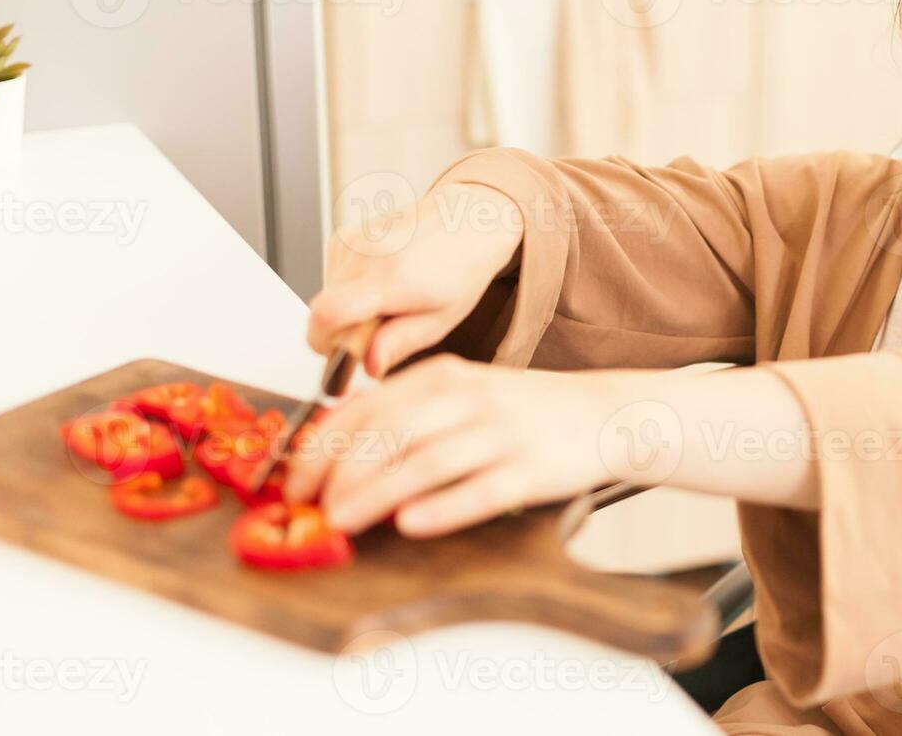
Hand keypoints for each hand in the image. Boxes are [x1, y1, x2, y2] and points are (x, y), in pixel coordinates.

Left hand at [283, 354, 635, 536]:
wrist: (604, 414)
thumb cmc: (525, 410)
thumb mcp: (464, 392)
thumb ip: (409, 412)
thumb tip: (341, 451)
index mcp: (445, 376)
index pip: (369, 406)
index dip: (326, 445)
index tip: (297, 478)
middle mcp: (470, 399)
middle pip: (391, 433)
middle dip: (341, 472)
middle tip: (312, 507)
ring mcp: (503, 433)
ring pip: (426, 463)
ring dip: (376, 494)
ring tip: (344, 520)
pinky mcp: (530, 470)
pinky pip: (479, 491)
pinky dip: (441, 509)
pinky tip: (410, 525)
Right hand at [307, 181, 523, 377]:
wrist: (465, 221)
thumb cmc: (459, 268)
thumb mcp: (441, 319)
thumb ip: (400, 344)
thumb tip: (369, 365)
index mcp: (391, 279)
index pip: (327, 315)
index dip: (323, 344)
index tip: (342, 355)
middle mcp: (364, 255)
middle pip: (323, 312)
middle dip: (346, 331)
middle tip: (384, 325)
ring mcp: (351, 241)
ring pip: (327, 296)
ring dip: (350, 309)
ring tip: (390, 298)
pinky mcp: (343, 236)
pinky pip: (332, 278)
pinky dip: (350, 288)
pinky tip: (382, 280)